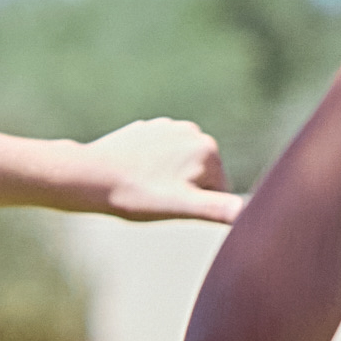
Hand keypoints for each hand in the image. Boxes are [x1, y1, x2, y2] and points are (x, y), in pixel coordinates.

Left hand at [84, 116, 238, 224]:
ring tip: (143, 187)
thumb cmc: (137, 196)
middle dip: (183, 191)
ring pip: (180, 167)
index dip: (195, 206)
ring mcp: (168, 127)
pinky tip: (133, 174)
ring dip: (167, 180)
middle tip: (156, 198)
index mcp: (208, 150)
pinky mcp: (147, 129)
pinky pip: (160, 157)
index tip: (170, 205)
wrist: (90, 176)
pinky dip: (151, 168)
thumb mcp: (183, 208)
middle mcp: (193, 131)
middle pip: (200, 176)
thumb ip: (219, 209)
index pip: (219, 192)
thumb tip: (250, 214)